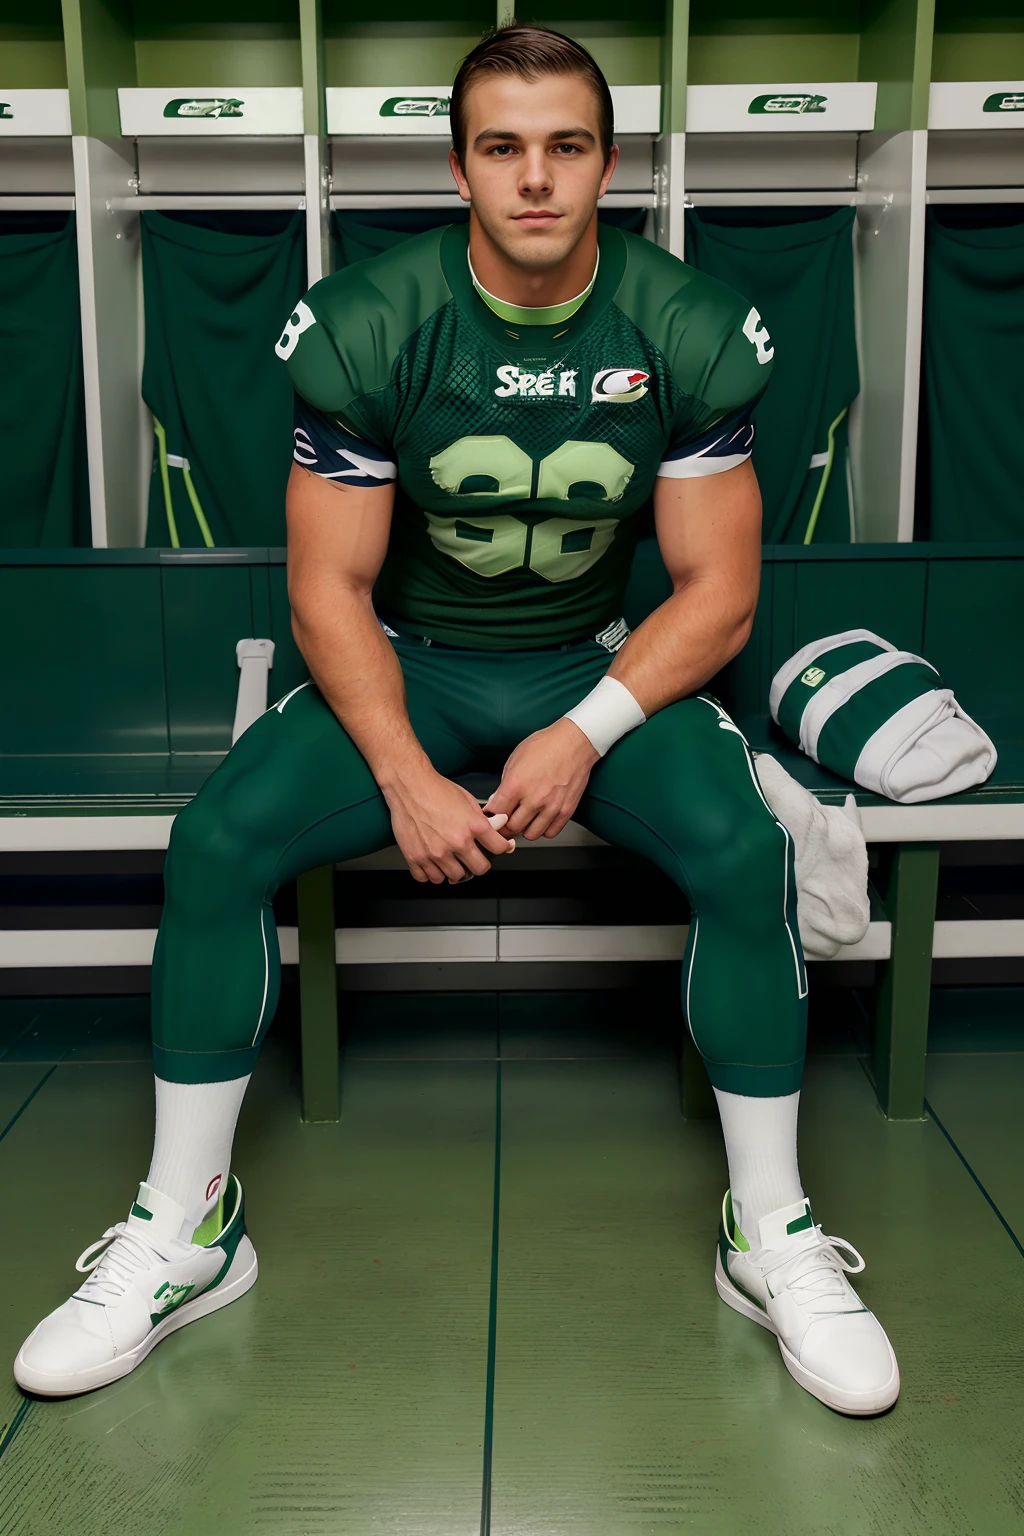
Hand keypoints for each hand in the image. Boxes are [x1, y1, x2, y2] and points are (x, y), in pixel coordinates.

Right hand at [383, 768, 515, 883]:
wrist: (409, 786)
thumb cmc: (436, 790)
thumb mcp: (468, 800)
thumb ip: (482, 819)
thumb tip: (496, 828)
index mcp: (473, 826)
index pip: (499, 848)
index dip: (502, 847)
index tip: (499, 848)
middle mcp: (456, 842)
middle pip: (479, 870)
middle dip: (478, 864)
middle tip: (473, 858)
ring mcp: (435, 853)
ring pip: (453, 878)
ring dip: (454, 871)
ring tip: (450, 860)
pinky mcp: (416, 857)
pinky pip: (427, 878)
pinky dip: (431, 873)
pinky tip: (432, 863)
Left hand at [483, 718, 599, 839]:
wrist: (574, 742)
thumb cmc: (546, 745)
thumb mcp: (515, 759)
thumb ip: (504, 785)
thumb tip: (497, 802)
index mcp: (516, 784)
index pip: (496, 813)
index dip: (491, 816)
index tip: (493, 815)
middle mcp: (534, 798)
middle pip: (512, 828)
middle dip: (505, 825)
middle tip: (506, 819)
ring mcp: (551, 806)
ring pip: (530, 835)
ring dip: (525, 829)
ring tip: (525, 818)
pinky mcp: (566, 810)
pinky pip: (550, 833)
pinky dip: (544, 829)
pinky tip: (541, 818)